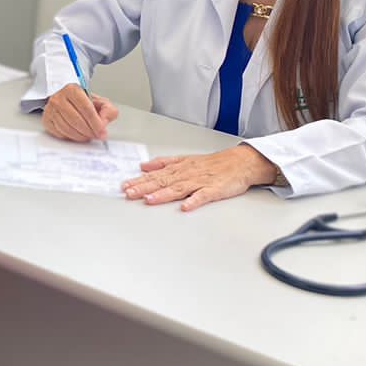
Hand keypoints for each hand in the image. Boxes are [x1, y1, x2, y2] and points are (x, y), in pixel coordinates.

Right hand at [42, 84, 119, 142]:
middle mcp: (59, 98)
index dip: (96, 123)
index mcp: (72, 89)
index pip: (86, 108)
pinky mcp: (46, 120)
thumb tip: (103, 122)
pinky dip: (71, 137)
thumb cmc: (84, 102)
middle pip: (76, 120)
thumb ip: (108, 110)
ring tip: (88, 136)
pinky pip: (60, 133)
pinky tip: (78, 135)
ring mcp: (50, 109)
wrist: (68, 101)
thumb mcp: (100, 102)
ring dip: (80, 136)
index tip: (102, 132)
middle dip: (89, 131)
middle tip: (96, 136)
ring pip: (67, 128)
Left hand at [122, 143, 278, 211]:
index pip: (156, 175)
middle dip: (145, 187)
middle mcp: (187, 173)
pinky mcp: (214, 190)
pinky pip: (203, 196)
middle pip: (163, 181)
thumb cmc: (213, 163)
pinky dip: (194, 201)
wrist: (240, 163)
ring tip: (150, 200)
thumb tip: (144, 165)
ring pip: (179, 188)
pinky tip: (185, 207)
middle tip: (130, 193)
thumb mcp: (185, 159)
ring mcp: (200, 182)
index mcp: (180, 167)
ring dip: (163, 194)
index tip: (126, 186)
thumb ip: (164, 163)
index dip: (140, 180)